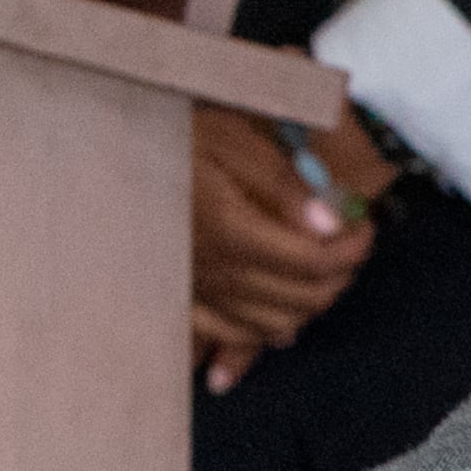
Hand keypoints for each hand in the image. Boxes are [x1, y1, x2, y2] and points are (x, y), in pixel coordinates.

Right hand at [189, 105, 387, 393]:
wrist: (107, 155)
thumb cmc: (174, 136)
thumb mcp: (235, 141)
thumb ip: (285, 186)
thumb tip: (331, 224)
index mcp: (231, 230)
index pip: (314, 262)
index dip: (353, 249)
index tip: (363, 225)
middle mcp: (214, 273)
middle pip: (301, 299)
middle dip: (339, 275)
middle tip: (351, 245)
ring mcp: (196, 292)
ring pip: (274, 324)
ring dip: (311, 303)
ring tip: (324, 271)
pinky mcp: (181, 300)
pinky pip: (234, 334)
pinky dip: (267, 330)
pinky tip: (281, 317)